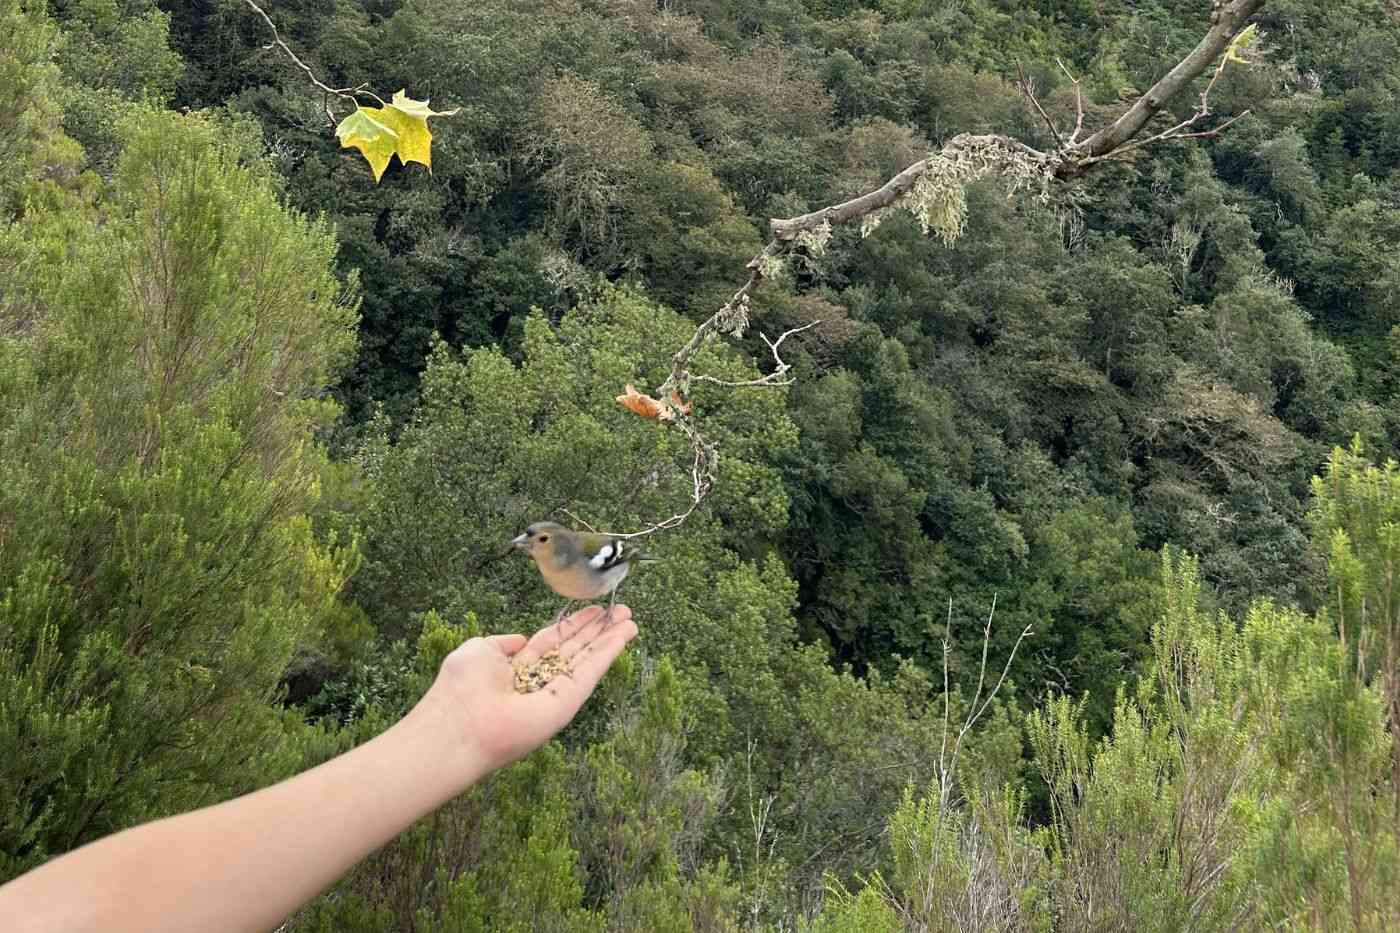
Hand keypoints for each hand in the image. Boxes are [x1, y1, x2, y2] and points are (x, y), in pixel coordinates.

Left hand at [413, 605, 637, 777]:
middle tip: (622, 610)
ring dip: (610, 639)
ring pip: (588, 660)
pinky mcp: (567, 704)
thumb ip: (502, 643)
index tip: (595, 609)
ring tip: (630, 620)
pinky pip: (590, 673)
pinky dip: (609, 653)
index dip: (575, 624)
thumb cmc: (461, 688)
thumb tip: (520, 641)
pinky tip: (624, 635)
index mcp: (517, 668)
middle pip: (576, 649)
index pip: (553, 641)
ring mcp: (555, 693)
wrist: (460, 725)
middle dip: (598, 629)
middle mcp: (539, 680)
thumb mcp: (479, 650)